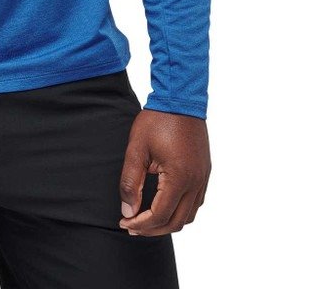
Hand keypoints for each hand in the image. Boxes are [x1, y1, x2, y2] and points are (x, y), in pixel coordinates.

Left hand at [118, 109, 210, 235]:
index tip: (124, 222)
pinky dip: (180, 211)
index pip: (160, 215)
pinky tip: (163, 205)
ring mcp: (203, 178)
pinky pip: (195, 203)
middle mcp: (196, 182)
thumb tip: (128, 210)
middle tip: (131, 226)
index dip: (141, 224)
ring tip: (146, 220)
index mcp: (179, 178)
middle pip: (177, 222)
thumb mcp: (136, 149)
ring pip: (189, 215)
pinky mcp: (204, 172)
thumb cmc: (157, 120)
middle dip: (153, 229)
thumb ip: (131, 182)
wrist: (179, 98)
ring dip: (168, 222)